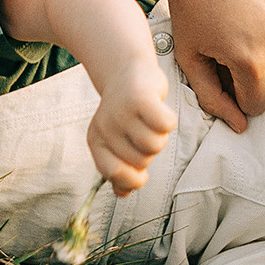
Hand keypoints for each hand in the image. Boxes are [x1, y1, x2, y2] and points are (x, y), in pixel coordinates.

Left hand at [87, 62, 176, 196]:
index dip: (131, 179)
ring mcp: (121, 112)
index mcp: (96, 140)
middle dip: (149, 151)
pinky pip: (165, 125)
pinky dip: (168, 120)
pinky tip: (159, 110)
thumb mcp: (117, 140)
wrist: (128, 70)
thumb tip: (123, 194)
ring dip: (160, 136)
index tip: (141, 174)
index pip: (113, 173)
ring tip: (149, 120)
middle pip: (141, 161)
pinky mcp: (140, 98)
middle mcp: (105, 127)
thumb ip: (119, 168)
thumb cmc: (126, 112)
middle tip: (143, 130)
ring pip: (154, 145)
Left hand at [159, 0, 264, 132]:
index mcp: (249, 59)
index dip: (237, 99)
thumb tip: (239, 127)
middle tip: (226, 56)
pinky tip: (255, 14)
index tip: (222, 81)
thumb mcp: (188, 55)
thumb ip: (211, 95)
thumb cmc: (188, 3)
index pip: (255, 105)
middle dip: (252, 80)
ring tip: (238, 32)